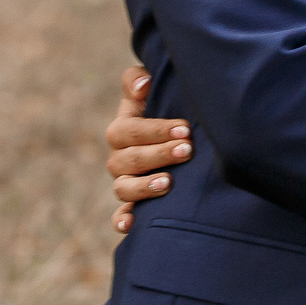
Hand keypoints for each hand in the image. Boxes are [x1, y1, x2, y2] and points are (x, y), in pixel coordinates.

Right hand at [104, 66, 191, 234]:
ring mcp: (124, 182)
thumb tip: (143, 85)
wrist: (176, 139)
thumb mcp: (150, 91)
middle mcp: (119, 157)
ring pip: (123, 188)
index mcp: (123, 129)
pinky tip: (131, 224)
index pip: (130, 130)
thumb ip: (138, 80)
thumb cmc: (164, 110)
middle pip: (130, 159)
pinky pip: (119, 216)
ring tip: (169, 183)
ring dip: (144, 187)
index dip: (155, 130)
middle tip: (187, 150)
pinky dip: (122, 220)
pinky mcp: (131, 206)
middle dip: (159, 154)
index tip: (185, 129)